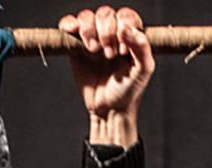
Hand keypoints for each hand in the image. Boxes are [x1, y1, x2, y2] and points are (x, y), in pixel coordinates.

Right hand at [60, 6, 154, 144]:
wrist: (108, 110)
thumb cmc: (128, 91)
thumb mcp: (143, 70)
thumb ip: (142, 47)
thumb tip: (125, 28)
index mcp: (130, 35)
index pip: (126, 15)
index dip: (123, 27)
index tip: (122, 51)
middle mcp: (111, 33)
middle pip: (105, 14)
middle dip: (106, 31)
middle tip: (109, 55)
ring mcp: (92, 38)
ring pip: (87, 16)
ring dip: (89, 30)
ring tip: (93, 51)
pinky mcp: (75, 45)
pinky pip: (68, 24)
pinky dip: (69, 24)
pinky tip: (73, 33)